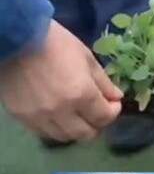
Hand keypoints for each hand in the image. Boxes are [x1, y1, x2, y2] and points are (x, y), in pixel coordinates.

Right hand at [0, 20, 122, 140]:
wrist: (17, 37)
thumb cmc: (56, 43)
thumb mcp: (86, 58)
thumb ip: (103, 82)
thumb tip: (116, 97)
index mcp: (81, 94)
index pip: (104, 117)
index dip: (113, 111)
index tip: (113, 102)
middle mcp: (61, 111)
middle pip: (85, 134)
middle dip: (97, 124)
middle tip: (97, 111)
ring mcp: (39, 116)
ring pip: (64, 136)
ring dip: (76, 128)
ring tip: (78, 114)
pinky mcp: (21, 116)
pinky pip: (43, 131)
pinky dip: (55, 127)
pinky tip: (58, 114)